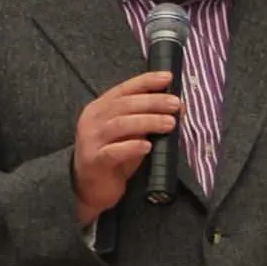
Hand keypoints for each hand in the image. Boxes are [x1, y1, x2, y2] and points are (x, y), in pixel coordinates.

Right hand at [69, 70, 183, 227]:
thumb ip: (145, 119)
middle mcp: (92, 120)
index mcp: (99, 108)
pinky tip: (147, 146)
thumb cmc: (113, 157)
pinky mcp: (94, 161)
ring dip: (148, 122)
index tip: (167, 78)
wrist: (91, 188)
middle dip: (153, 102)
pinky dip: (132, 147)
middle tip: (175, 104)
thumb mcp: (129, 134)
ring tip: (169, 123)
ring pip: (120, 125)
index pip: (124, 89)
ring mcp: (91, 140)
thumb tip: (175, 107)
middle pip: (124, 105)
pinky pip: (113, 151)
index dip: (146, 81)